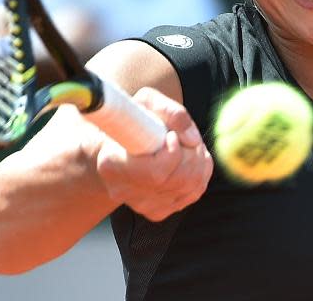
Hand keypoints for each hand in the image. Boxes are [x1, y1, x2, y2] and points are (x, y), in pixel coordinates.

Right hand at [95, 87, 213, 221]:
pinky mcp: (158, 211)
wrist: (121, 142)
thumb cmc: (133, 118)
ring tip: (188, 145)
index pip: (156, 173)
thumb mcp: (147, 102)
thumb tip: (192, 139)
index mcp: (112, 164)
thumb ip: (171, 112)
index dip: (173, 154)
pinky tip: (188, 159)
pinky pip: (193, 193)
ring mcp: (141, 205)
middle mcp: (124, 191)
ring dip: (199, 161)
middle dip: (193, 154)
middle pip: (179, 180)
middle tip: (185, 137)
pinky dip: (200, 173)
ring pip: (191, 187)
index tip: (172, 135)